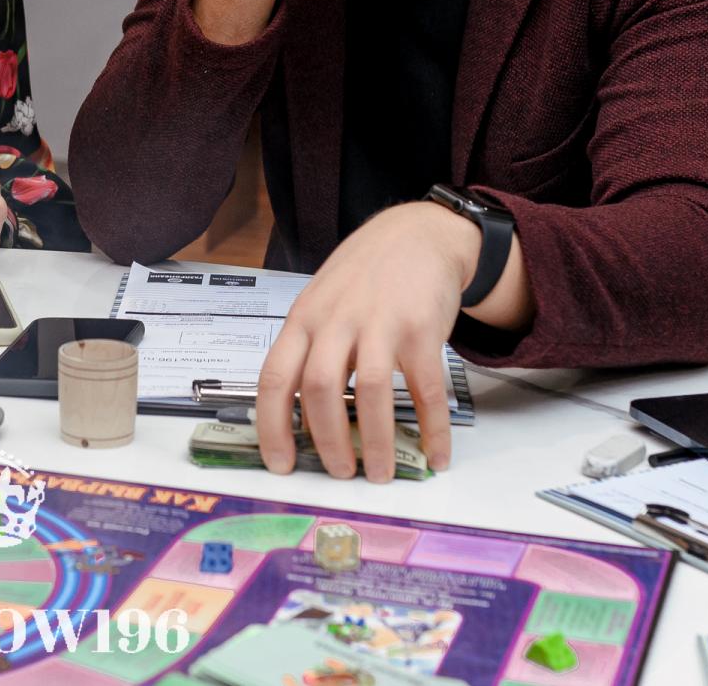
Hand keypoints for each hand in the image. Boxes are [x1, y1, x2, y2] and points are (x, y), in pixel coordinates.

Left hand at [254, 203, 471, 481]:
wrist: (418, 234)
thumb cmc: (364, 276)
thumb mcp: (321, 302)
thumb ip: (310, 348)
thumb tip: (300, 415)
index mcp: (303, 320)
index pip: (274, 377)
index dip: (272, 425)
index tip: (280, 463)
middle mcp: (336, 321)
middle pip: (319, 388)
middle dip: (328, 441)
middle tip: (340, 473)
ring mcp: (380, 323)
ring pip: (370, 391)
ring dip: (376, 441)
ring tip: (380, 473)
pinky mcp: (421, 328)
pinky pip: (426, 388)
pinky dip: (432, 427)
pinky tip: (435, 454)